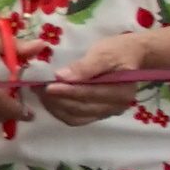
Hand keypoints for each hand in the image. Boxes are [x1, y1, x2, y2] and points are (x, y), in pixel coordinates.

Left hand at [39, 28, 169, 126]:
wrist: (131, 55)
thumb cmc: (119, 50)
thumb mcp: (104, 52)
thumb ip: (85, 66)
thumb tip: (62, 76)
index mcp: (121, 91)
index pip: (90, 94)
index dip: (68, 91)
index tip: (48, 86)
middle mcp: (116, 107)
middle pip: (81, 109)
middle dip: (57, 99)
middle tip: (38, 88)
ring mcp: (107, 112)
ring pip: (76, 117)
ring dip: (56, 107)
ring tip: (40, 93)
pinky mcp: (98, 113)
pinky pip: (76, 119)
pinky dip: (60, 112)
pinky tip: (49, 101)